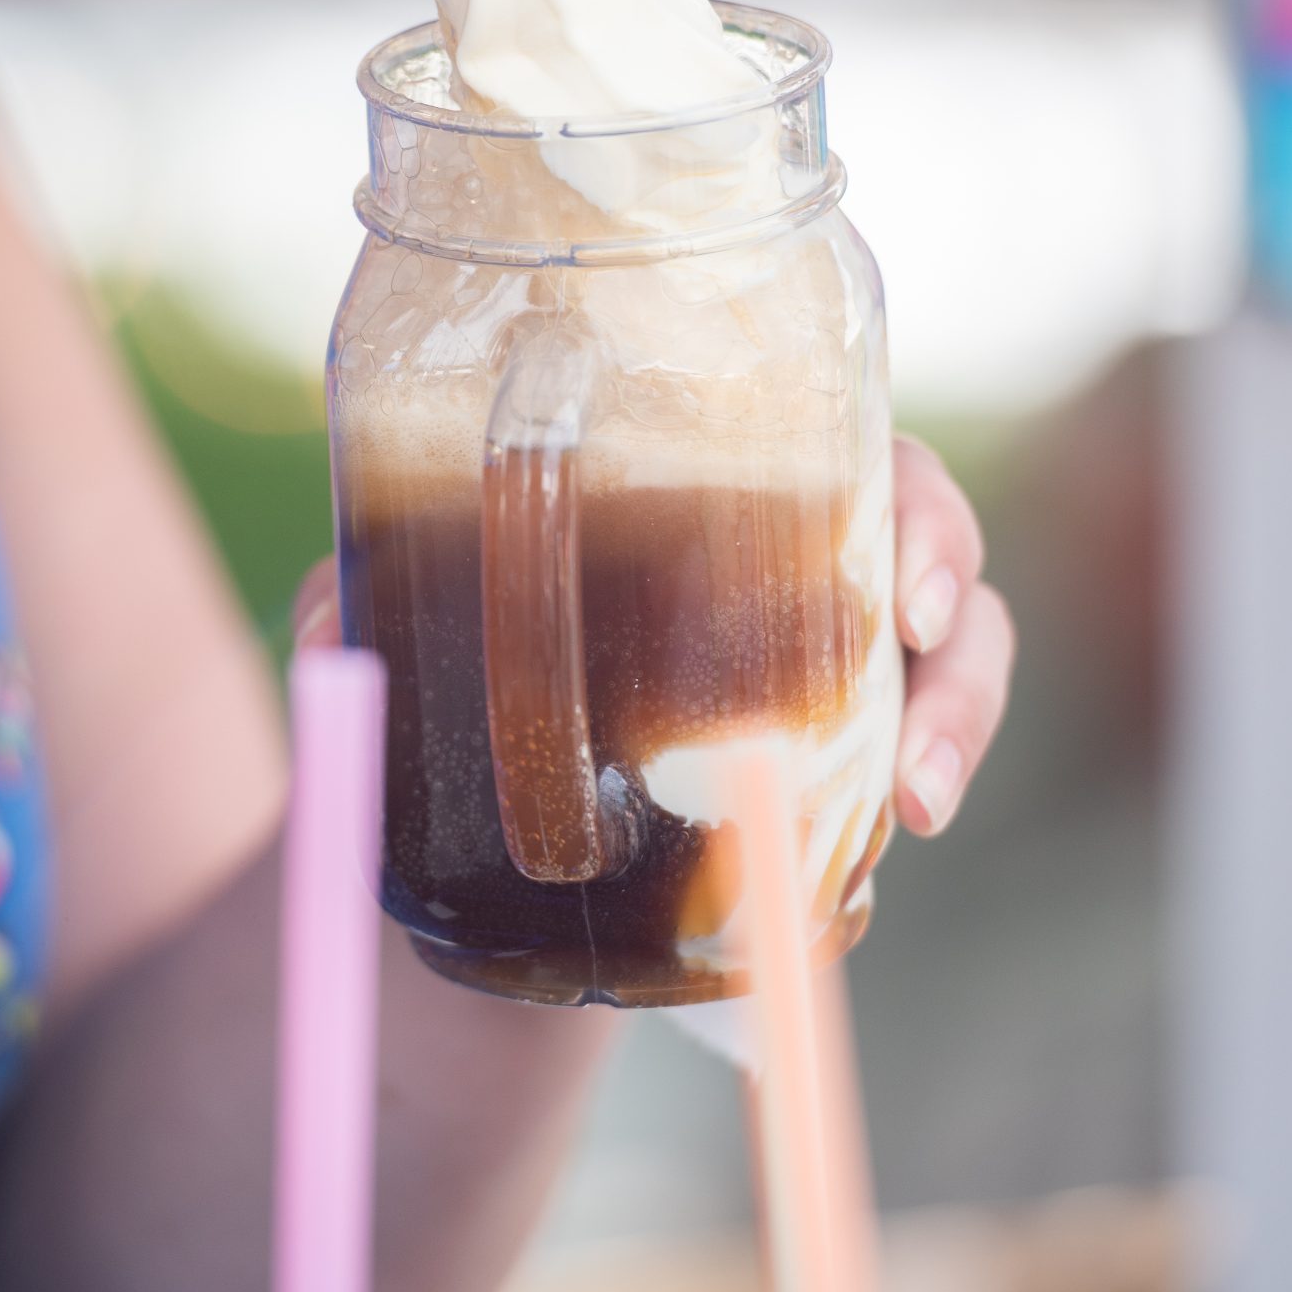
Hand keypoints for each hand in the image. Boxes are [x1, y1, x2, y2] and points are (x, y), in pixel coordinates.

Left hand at [293, 438, 1013, 837]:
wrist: (469, 859)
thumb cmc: (439, 697)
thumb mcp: (388, 642)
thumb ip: (357, 617)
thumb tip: (330, 623)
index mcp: (695, 480)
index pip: (824, 431)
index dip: (884, 478)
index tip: (885, 558)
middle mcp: (783, 556)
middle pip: (918, 524)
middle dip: (949, 578)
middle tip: (915, 642)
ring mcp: (826, 665)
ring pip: (952, 646)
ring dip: (961, 707)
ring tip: (919, 798)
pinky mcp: (836, 768)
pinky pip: (917, 752)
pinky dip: (928, 779)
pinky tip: (901, 833)